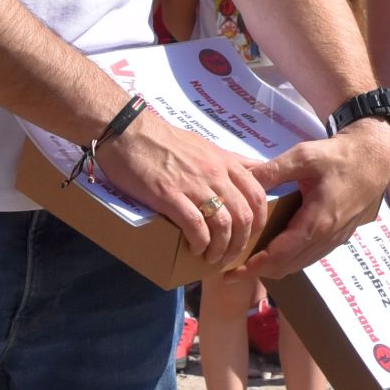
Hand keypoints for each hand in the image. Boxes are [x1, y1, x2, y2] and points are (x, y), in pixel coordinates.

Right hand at [95, 111, 269, 269]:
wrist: (130, 132)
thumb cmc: (167, 140)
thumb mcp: (207, 146)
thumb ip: (232, 161)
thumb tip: (257, 169)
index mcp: (226, 162)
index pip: (257, 196)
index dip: (259, 221)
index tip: (250, 236)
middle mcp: (215, 173)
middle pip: (243, 216)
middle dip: (240, 243)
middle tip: (230, 256)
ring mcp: (193, 184)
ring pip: (223, 224)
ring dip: (220, 248)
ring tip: (212, 258)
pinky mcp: (169, 195)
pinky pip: (195, 225)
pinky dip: (199, 243)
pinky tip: (195, 249)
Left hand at [237, 117, 389, 279]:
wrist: (375, 157)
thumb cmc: (339, 156)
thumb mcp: (303, 156)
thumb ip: (272, 171)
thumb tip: (242, 180)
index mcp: (316, 221)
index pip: (279, 255)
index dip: (253, 267)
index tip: (230, 272)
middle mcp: (326, 237)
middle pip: (287, 267)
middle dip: (259, 271)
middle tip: (233, 267)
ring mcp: (335, 239)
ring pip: (299, 265)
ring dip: (274, 266)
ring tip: (250, 259)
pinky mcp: (340, 236)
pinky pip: (310, 257)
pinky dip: (290, 259)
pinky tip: (276, 248)